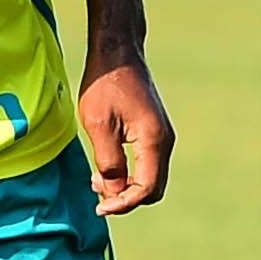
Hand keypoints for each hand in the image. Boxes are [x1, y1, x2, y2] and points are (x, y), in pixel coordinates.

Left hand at [77, 55, 174, 216]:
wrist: (117, 52)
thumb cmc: (104, 85)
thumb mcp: (98, 126)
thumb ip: (108, 162)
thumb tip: (114, 192)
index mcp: (153, 140)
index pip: (147, 189)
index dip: (123, 204)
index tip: (100, 207)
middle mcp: (164, 141)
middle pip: (153, 189)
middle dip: (126, 198)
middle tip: (96, 195)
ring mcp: (162, 136)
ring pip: (150, 178)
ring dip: (126, 187)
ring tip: (96, 179)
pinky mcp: (154, 131)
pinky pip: (147, 164)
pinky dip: (129, 173)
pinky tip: (106, 166)